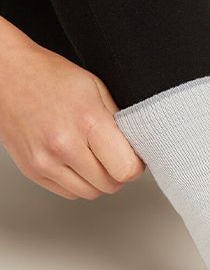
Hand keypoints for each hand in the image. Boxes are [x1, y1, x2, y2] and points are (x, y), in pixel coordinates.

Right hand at [0, 37, 144, 199]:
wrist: (7, 76)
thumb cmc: (50, 76)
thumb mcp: (96, 88)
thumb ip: (119, 120)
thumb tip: (137, 145)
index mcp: (87, 122)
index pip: (126, 169)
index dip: (136, 164)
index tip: (134, 155)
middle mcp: (64, 146)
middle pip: (110, 185)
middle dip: (119, 172)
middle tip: (115, 154)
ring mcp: (45, 162)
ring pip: (90, 193)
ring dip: (98, 180)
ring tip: (95, 157)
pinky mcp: (32, 171)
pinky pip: (68, 192)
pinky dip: (78, 182)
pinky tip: (76, 160)